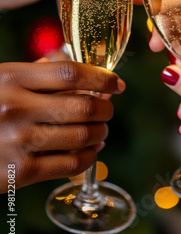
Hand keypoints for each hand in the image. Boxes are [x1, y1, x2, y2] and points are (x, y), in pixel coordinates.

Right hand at [0, 61, 124, 192]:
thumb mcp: (0, 79)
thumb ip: (35, 70)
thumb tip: (69, 60)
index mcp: (11, 78)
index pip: (70, 72)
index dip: (101, 76)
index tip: (116, 82)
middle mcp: (16, 107)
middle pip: (83, 105)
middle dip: (105, 107)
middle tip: (108, 108)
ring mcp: (19, 141)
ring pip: (81, 136)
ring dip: (100, 132)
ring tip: (100, 129)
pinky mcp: (19, 173)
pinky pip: (69, 165)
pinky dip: (88, 157)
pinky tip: (90, 150)